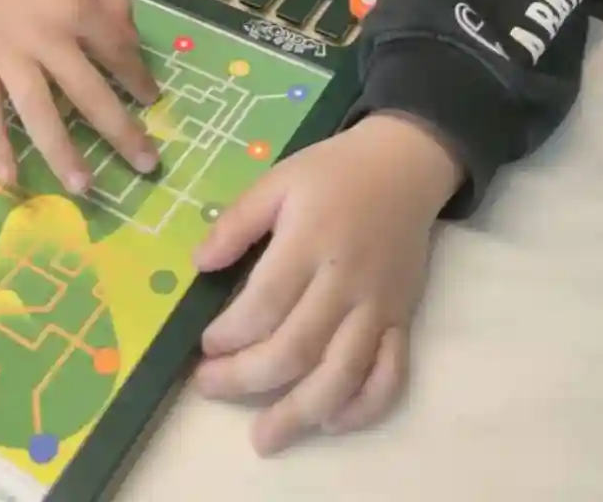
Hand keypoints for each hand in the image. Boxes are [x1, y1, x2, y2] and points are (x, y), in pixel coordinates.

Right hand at [0, 0, 158, 190]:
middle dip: (121, 132)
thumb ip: (114, 0)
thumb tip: (131, 47)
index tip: (152, 102)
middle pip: (88, 93)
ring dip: (63, 152)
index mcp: (75, 8)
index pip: (117, 54)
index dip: (139, 80)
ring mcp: (5, 56)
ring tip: (85, 189)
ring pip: (38, 111)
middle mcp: (44, 38)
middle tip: (148, 166)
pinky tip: (10, 181)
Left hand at [193, 114, 461, 455]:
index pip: (265, 303)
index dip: (230, 334)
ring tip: (264, 437)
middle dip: (246, 378)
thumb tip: (199, 264)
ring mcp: (378, 305)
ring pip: (342, 374)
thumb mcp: (278, 179)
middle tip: (210, 386)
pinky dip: (363, 407)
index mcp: (311, 240)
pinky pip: (390, 374)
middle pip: (296, 347)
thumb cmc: (332, 172)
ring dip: (300, 412)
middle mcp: (346, 280)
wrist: (403, 165)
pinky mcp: (402, 318)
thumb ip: (237, 221)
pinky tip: (330, 420)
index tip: (204, 345)